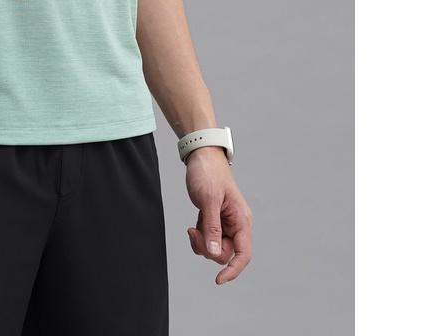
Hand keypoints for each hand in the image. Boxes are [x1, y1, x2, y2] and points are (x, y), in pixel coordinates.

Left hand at [184, 146, 252, 283]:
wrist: (201, 155)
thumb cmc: (208, 173)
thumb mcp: (208, 200)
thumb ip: (212, 227)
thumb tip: (215, 254)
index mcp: (241, 220)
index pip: (244, 253)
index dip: (233, 270)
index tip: (218, 280)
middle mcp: (236, 224)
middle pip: (226, 253)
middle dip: (209, 248)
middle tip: (194, 232)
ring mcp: (225, 223)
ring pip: (215, 249)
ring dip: (202, 244)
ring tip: (192, 228)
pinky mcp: (214, 221)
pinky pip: (208, 240)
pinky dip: (199, 238)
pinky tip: (193, 226)